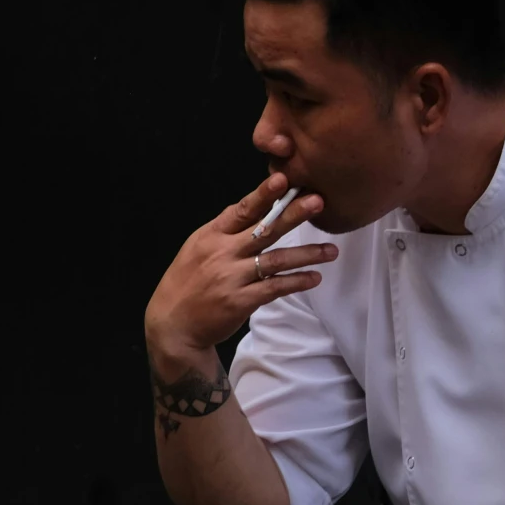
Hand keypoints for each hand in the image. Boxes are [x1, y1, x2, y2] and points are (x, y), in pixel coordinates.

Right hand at [145, 172, 336, 367]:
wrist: (173, 324)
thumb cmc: (188, 282)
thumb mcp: (198, 248)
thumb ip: (226, 232)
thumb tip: (258, 210)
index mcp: (211, 235)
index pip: (242, 210)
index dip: (263, 194)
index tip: (284, 180)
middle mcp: (222, 253)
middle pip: (264, 230)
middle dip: (293, 214)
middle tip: (318, 202)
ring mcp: (232, 277)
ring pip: (276, 260)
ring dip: (307, 254)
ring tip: (331, 251)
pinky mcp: (241, 301)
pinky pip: (275, 287)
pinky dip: (296, 281)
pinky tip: (314, 277)